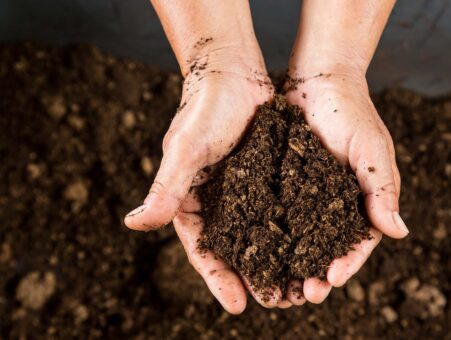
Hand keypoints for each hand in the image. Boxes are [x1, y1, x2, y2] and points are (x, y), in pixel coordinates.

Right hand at [124, 47, 283, 312]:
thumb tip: (133, 225)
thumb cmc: (204, 108)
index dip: (218, 279)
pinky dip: (293, 229)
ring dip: (277, 260)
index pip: (203, 249)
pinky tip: (311, 246)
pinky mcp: (267, 176)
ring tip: (297, 286)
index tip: (238, 307)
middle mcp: (218, 201)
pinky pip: (280, 208)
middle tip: (276, 303)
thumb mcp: (186, 150)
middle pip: (235, 249)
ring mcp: (244, 190)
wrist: (232, 71)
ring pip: (261, 234)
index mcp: (191, 201)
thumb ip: (165, 189)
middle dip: (253, 277)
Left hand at [285, 69, 408, 302]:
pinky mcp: (284, 184)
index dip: (347, 262)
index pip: (359, 240)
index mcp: (362, 198)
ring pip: (301, 238)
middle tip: (304, 294)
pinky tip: (259, 253)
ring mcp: (308, 195)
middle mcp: (335, 202)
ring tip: (282, 285)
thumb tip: (399, 232)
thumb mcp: (371, 149)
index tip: (332, 280)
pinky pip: (278, 214)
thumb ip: (382, 189)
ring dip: (293, 263)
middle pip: (328, 247)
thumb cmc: (350, 111)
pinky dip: (272, 236)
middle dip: (318, 272)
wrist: (317, 79)